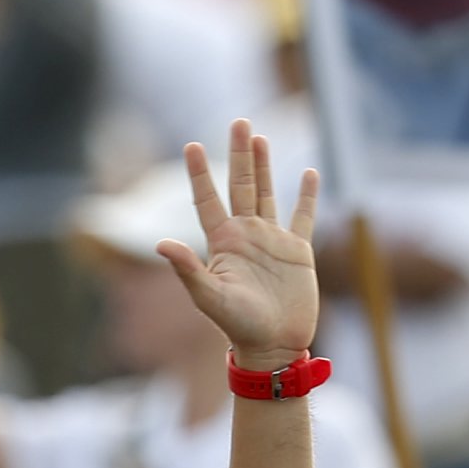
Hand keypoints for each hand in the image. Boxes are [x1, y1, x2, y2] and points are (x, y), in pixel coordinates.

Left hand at [168, 121, 322, 369]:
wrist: (274, 346)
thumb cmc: (238, 326)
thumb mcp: (209, 298)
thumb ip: (188, 269)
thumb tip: (160, 243)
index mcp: (222, 242)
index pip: (208, 199)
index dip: (200, 173)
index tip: (192, 146)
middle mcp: (246, 235)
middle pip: (241, 185)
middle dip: (239, 154)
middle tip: (238, 122)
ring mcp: (272, 241)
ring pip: (268, 193)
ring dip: (264, 165)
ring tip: (260, 137)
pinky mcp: (298, 251)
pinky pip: (303, 217)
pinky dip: (306, 196)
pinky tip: (308, 174)